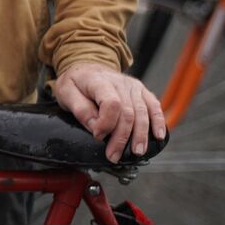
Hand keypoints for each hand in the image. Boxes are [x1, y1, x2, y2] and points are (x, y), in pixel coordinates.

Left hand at [51, 63, 165, 163]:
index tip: (97, 136)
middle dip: (122, 138)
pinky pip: (154, 106)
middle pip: (128, 113)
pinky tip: (159, 136)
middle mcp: (119, 82)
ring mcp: (133, 86)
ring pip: (142, 113)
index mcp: (99, 81)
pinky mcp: (141, 91)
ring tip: (136, 153)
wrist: (86, 69)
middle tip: (114, 156)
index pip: (111, 103)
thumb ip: (80, 109)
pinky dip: (159, 121)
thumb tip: (96, 127)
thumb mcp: (66, 93)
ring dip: (141, 136)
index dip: (106, 123)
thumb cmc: (76, 84)